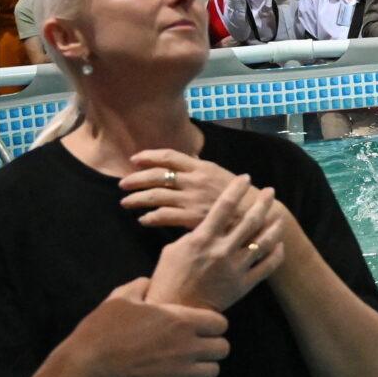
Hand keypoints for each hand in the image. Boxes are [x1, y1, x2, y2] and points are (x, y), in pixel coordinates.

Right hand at [59, 278, 229, 376]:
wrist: (88, 370)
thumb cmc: (103, 330)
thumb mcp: (120, 298)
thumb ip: (140, 286)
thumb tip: (148, 282)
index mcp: (180, 321)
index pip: (220, 323)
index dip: (212, 322)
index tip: (200, 323)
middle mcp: (187, 347)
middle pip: (223, 348)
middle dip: (213, 344)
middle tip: (197, 343)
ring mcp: (180, 373)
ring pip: (212, 371)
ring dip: (202, 366)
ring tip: (186, 361)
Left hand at [119, 149, 249, 228]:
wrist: (255, 216)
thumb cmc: (237, 196)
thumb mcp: (219, 175)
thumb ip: (200, 169)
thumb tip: (185, 162)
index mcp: (201, 167)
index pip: (170, 156)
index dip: (149, 157)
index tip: (134, 159)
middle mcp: (195, 180)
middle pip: (158, 175)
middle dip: (136, 179)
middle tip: (122, 184)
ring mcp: (192, 199)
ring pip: (156, 196)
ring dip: (138, 199)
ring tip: (125, 202)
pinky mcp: (192, 218)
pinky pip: (164, 216)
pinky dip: (151, 217)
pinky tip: (143, 220)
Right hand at [146, 176, 284, 310]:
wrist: (176, 312)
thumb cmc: (168, 279)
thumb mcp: (172, 250)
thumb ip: (191, 233)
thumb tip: (202, 221)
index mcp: (202, 238)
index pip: (223, 206)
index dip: (236, 189)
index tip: (245, 178)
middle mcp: (222, 250)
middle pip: (249, 220)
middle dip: (262, 203)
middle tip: (270, 191)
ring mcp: (235, 268)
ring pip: (263, 242)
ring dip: (274, 226)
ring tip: (280, 217)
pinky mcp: (243, 285)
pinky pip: (266, 266)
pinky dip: (275, 254)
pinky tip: (278, 245)